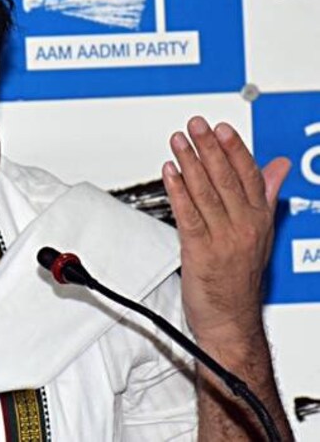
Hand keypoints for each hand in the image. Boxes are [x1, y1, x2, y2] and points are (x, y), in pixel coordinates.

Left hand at [162, 116, 289, 341]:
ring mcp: (223, 239)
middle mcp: (244, 226)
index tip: (223, 128)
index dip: (235, 149)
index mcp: (259, 219)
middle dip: (211, 148)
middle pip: (227, 179)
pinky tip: (170, 174)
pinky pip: (188, 216)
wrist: (231, 322)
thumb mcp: (260, 233)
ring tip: (179, 141)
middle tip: (197, 125)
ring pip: (206, 193)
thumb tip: (277, 166)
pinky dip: (178, 192)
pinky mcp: (200, 252)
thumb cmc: (240, 280)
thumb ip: (266, 195)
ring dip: (191, 164)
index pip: (250, 176)